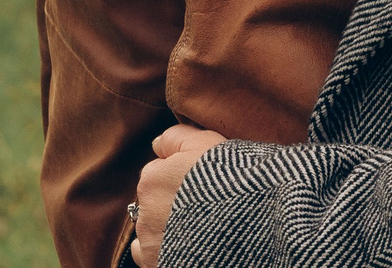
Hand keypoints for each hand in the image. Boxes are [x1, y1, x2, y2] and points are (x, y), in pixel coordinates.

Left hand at [130, 126, 226, 265]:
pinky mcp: (155, 262)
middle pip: (154, 199)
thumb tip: (157, 142)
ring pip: (150, 227)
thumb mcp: (207, 142)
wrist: (246, 226)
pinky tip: (182, 245)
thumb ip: (177, 137)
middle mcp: (145, 209)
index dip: (181, 175)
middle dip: (171, 201)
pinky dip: (160, 250)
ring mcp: (149, 239)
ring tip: (199, 226)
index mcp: (152, 177)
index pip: (159, 171)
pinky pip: (146, 255)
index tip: (201, 182)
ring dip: (166, 226)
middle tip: (202, 204)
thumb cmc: (230, 180)